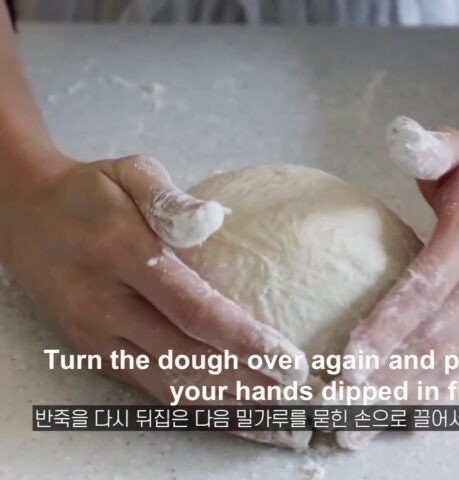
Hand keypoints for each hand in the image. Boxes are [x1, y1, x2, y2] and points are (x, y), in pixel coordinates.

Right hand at [0, 151, 309, 448]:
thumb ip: (168, 195)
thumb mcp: (129, 171)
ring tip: (271, 411)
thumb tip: (212, 219)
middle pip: (186, 358)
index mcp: (120, 252)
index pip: (192, 308)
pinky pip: (148, 386)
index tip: (287, 360)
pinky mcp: (92, 351)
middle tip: (295, 396)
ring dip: (223, 403)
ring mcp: (95, 335)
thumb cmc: (91, 192)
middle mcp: (104, 303)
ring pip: (167, 383)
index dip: (243, 340)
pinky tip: (226, 409)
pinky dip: (192, 403)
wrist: (25, 217)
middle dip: (246, 383)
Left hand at [338, 122, 458, 447]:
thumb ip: (429, 146)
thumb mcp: (458, 147)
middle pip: (439, 334)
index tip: (352, 357)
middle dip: (389, 369)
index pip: (429, 285)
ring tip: (362, 414)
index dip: (390, 324)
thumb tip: (397, 136)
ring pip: (455, 359)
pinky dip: (439, 392)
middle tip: (342, 395)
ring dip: (408, 390)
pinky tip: (404, 410)